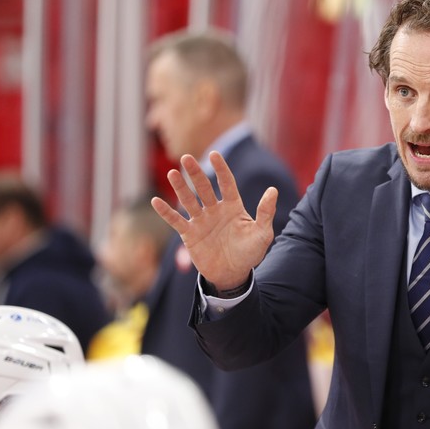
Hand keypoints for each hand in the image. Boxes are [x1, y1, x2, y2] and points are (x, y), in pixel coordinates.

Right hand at [151, 151, 277, 290]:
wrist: (233, 274)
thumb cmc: (249, 253)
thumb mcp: (262, 233)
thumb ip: (265, 212)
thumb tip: (273, 190)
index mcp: (233, 206)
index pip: (226, 183)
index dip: (221, 169)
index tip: (215, 154)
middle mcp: (215, 210)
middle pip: (204, 188)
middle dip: (196, 173)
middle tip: (186, 157)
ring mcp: (201, 221)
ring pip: (188, 200)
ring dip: (180, 188)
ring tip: (172, 173)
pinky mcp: (190, 234)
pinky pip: (176, 221)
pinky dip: (166, 212)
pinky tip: (156, 201)